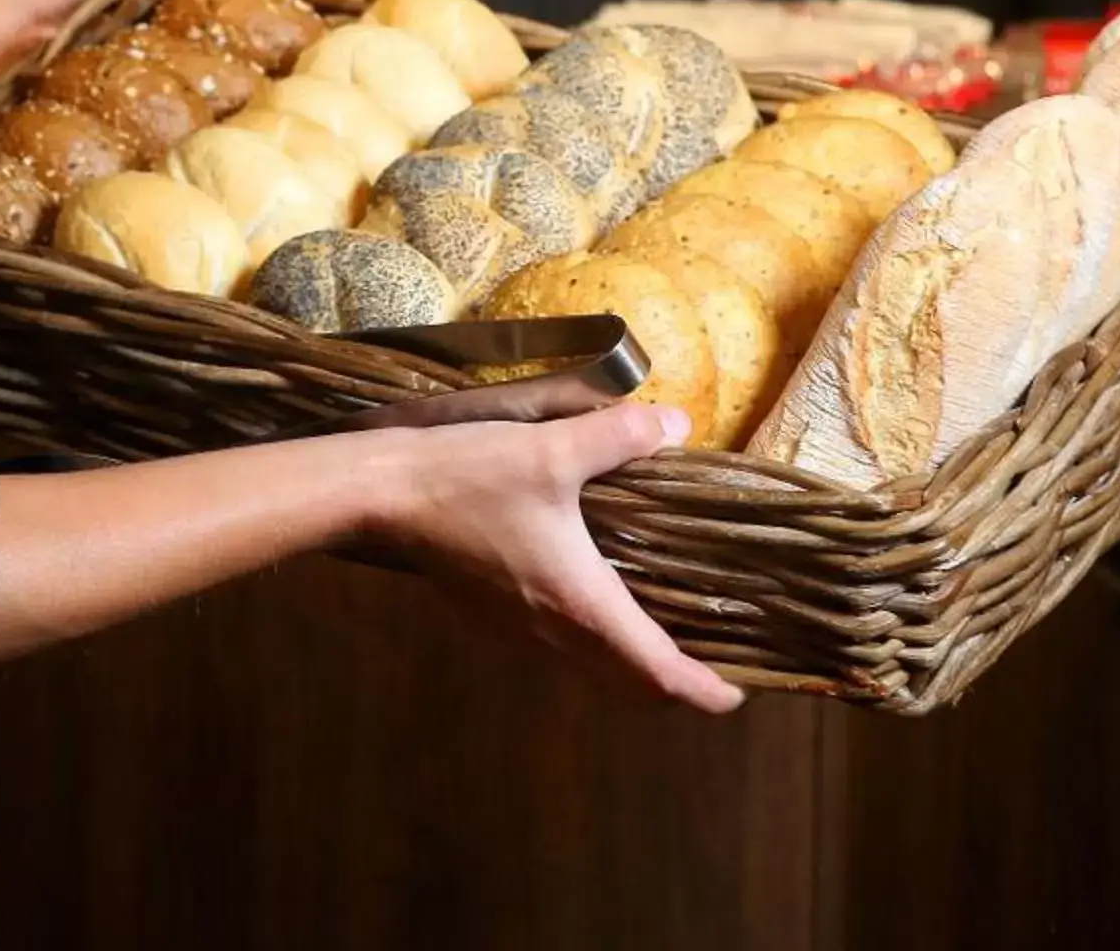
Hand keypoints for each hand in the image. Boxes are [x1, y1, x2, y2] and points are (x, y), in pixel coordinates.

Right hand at [378, 404, 743, 714]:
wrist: (383, 494)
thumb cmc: (470, 476)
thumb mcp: (551, 447)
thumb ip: (620, 436)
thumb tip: (675, 424)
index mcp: (583, 605)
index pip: (658, 675)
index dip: (703, 692)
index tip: (737, 695)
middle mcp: (554, 633)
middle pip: (629, 684)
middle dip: (674, 684)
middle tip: (711, 662)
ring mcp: (518, 631)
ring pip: (592, 667)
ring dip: (631, 662)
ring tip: (662, 628)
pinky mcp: (492, 617)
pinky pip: (559, 647)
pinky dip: (593, 641)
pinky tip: (593, 596)